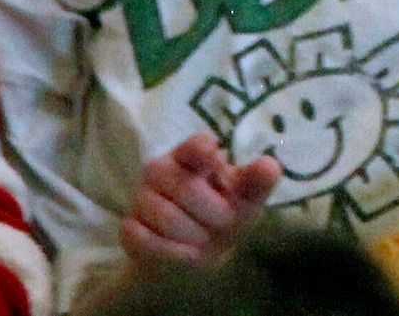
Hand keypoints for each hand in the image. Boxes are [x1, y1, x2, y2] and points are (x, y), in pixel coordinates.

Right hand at [119, 135, 277, 268]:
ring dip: (195, 236)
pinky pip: (147, 240)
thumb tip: (269, 166)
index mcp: (193, 155)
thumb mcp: (247, 200)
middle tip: (224, 222)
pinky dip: (173, 252)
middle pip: (187, 189)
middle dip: (214, 214)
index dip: (201, 149)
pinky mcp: (128, 227)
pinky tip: (184, 252)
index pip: (193, 145)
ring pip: (167, 217)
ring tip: (204, 238)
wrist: (196, 253)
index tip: (213, 157)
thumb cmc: (225, 214)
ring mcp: (141, 197)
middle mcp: (161, 169)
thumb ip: (257, 183)